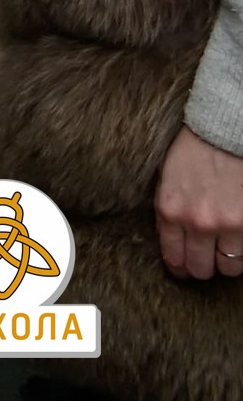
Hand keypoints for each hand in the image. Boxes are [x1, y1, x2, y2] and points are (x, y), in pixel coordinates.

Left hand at [155, 126, 242, 278]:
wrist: (223, 131)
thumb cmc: (192, 151)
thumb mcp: (166, 180)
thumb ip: (169, 212)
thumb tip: (171, 241)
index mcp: (170, 211)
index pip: (173, 259)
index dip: (180, 269)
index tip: (185, 268)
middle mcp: (197, 222)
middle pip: (200, 269)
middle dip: (202, 268)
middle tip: (206, 261)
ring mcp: (227, 224)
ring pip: (228, 267)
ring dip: (226, 262)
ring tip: (225, 250)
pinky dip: (242, 252)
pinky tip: (237, 241)